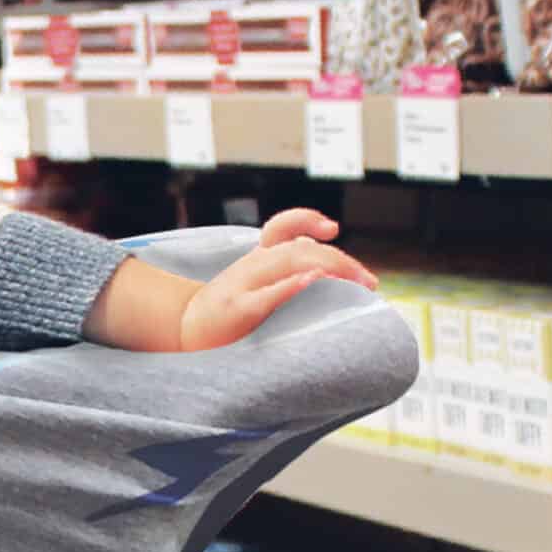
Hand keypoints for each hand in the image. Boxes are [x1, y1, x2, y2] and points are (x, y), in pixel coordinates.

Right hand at [179, 209, 377, 350]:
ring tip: (356, 283)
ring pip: (290, 262)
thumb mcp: (250, 284)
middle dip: (341, 261)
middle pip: (301, 248)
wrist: (182, 331)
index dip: (307, 219)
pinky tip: (312, 282)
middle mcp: (252, 265)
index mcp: (257, 259)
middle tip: (369, 282)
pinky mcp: (238, 310)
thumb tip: (321, 262)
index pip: (282, 226)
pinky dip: (291, 285)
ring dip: (329, 268)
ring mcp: (243, 285)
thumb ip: (281, 270)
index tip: (332, 229)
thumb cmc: (224, 313)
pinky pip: (268, 294)